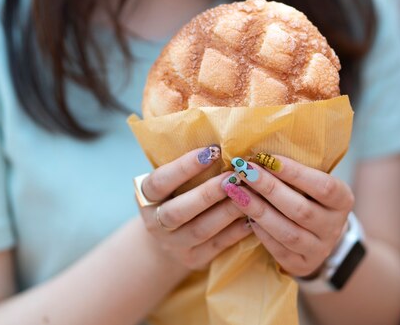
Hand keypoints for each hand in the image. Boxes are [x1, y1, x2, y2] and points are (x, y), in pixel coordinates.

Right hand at [137, 146, 251, 270]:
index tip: (212, 151)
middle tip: (234, 175)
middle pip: (178, 211)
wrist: (168, 237)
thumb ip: (187, 165)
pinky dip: (236, 231)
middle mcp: (155, 223)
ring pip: (201, 230)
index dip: (184, 167)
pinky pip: (217, 246)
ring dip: (227, 211)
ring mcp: (173, 245)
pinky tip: (253, 216)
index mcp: (146, 197)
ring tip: (249, 193)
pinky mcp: (194, 259)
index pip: (160, 182)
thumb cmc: (176, 194)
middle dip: (208, 193)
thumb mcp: (171, 180)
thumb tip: (222, 139)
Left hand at [221, 154, 353, 276]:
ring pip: (288, 232)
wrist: (318, 235)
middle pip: (301, 209)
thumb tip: (259, 154)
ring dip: (258, 210)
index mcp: (343, 200)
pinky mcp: (302, 265)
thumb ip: (292, 171)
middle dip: (268, 188)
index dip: (294, 172)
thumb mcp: (311, 182)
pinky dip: (260, 231)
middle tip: (243, 170)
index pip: (323, 186)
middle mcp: (335, 226)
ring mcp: (320, 249)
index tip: (266, 157)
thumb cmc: (309, 197)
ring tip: (236, 192)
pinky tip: (244, 215)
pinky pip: (279, 249)